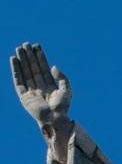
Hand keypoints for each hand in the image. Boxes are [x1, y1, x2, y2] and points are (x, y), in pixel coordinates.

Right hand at [10, 42, 71, 161]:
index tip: (36, 46)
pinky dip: (16, 70)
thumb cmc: (63, 108)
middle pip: (33, 68)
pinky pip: (18, 80)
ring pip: (25, 72)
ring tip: (19, 48)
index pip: (43, 68)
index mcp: (49, 85)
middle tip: (25, 44)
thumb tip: (53, 66)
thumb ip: (62, 78)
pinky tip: (14, 60)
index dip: (40, 57)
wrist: (55, 119)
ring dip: (21, 60)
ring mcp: (31, 91)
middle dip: (29, 56)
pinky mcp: (23, 96)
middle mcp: (39, 87)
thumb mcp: (66, 90)